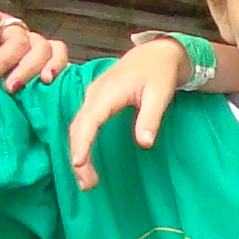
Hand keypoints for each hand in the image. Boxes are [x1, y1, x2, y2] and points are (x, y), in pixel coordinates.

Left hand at [0, 7, 70, 90]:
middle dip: (29, 68)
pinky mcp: (33, 70)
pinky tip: (49, 92)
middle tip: (11, 88)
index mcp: (6, 27)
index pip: (18, 39)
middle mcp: (24, 39)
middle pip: (42, 47)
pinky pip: (55, 70)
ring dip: (52, 69)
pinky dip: (58, 79)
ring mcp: (31, 54)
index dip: (8, 57)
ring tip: (42, 86)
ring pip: (55, 54)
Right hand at [66, 38, 195, 190]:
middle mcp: (94, 94)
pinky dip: (81, 143)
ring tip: (86, 180)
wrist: (156, 53)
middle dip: (78, 156)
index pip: (89, 120)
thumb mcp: (160, 95)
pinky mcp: (95, 101)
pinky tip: (86, 160)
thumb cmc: (159, 73)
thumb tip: (144, 144)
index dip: (82, 143)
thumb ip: (150, 118)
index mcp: (108, 92)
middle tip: (87, 185)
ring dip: (78, 153)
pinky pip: (82, 124)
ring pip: (78, 127)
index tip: (78, 164)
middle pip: (78, 128)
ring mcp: (92, 97)